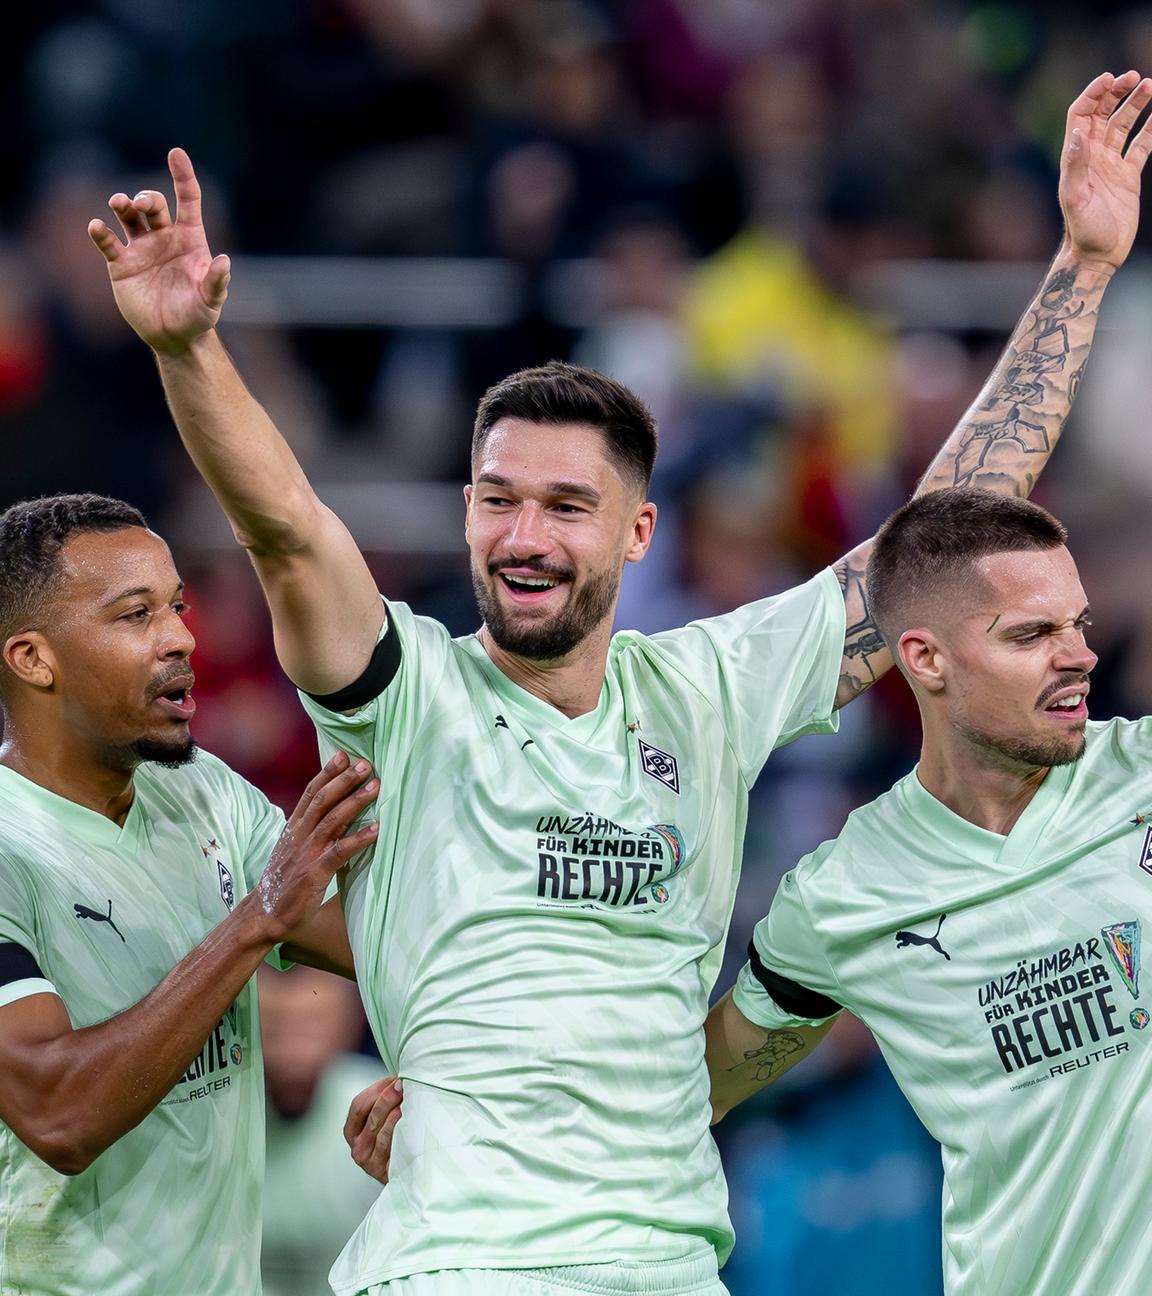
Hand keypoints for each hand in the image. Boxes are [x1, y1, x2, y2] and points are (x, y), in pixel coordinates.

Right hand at [88, 149, 230, 355]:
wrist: (174, 337)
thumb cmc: (198, 316)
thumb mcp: (211, 301)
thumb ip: (217, 282)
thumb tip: (224, 262)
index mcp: (190, 239)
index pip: (187, 199)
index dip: (183, 176)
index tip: (176, 154)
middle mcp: (164, 238)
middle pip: (153, 203)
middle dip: (145, 197)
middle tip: (139, 204)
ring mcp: (141, 248)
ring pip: (128, 215)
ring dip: (121, 204)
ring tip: (119, 204)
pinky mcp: (121, 264)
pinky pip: (107, 242)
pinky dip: (100, 232)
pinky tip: (96, 227)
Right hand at [253, 751, 378, 942]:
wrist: (262, 916)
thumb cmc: (282, 886)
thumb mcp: (293, 852)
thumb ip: (310, 836)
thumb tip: (335, 823)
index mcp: (294, 829)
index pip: (311, 794)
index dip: (327, 773)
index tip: (342, 755)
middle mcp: (300, 836)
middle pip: (323, 800)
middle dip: (344, 779)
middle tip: (365, 763)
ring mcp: (307, 852)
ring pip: (332, 819)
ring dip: (355, 801)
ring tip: (375, 786)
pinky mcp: (314, 872)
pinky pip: (339, 851)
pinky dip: (358, 839)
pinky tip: (376, 829)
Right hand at [344, 1076, 402, 1182]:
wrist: (409, 1173)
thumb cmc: (396, 1138)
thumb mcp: (383, 1119)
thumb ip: (384, 1100)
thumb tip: (399, 1077)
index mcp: (353, 1132)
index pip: (358, 1106)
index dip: (376, 1090)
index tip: (393, 1079)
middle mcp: (358, 1148)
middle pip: (371, 1116)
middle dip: (387, 1097)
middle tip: (402, 1084)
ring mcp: (371, 1161)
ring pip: (380, 1130)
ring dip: (394, 1111)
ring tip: (406, 1098)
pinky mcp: (384, 1171)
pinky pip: (391, 1146)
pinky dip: (398, 1129)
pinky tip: (406, 1118)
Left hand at [1060, 70, 1151, 269]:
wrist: (1098, 255)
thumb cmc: (1083, 231)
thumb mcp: (1075, 199)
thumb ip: (1075, 166)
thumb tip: (1077, 134)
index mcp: (1076, 159)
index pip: (1081, 116)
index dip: (1093, 95)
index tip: (1110, 78)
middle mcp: (1092, 157)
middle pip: (1103, 114)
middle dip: (1116, 92)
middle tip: (1134, 76)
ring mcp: (1111, 165)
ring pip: (1124, 125)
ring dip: (1135, 104)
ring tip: (1150, 85)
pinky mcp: (1128, 175)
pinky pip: (1141, 145)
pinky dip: (1151, 128)